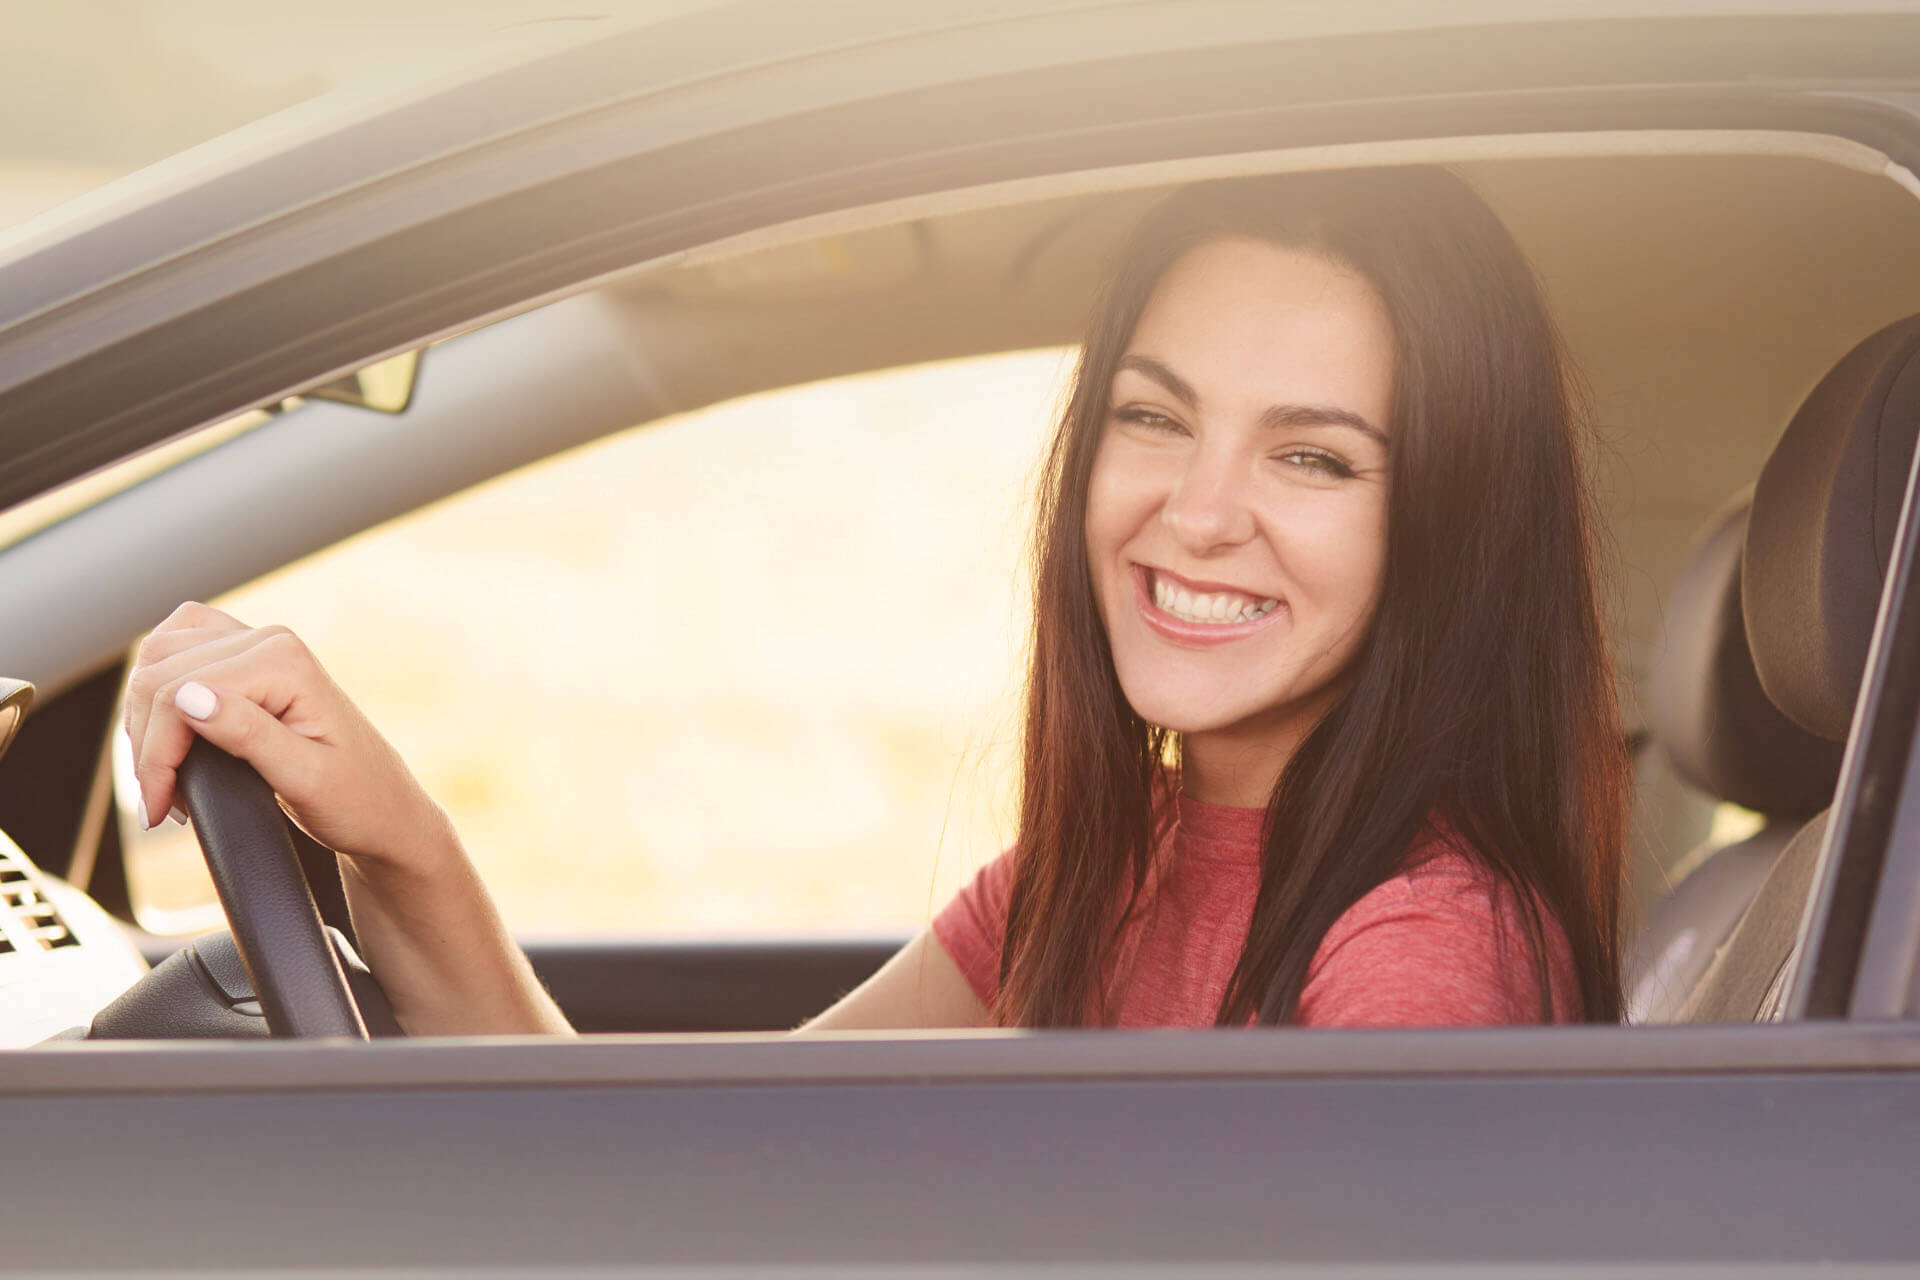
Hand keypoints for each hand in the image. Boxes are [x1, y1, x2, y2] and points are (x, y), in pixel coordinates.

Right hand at [123, 602, 450, 870]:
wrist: (384, 808)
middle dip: (146, 744)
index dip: (156, 755)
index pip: (177, 692)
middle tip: (161, 801)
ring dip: (145, 720)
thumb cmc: (357, 799)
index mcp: (285, 661)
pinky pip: (175, 654)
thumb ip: (247, 734)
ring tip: (166, 777)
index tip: (159, 808)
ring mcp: (257, 644)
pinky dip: (157, 696)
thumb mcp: (305, 777)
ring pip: (156, 659)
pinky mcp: (245, 659)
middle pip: (157, 674)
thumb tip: (187, 697)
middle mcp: (270, 641)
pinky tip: (170, 739)